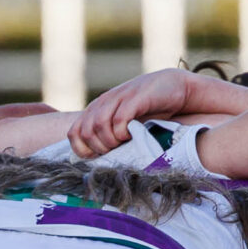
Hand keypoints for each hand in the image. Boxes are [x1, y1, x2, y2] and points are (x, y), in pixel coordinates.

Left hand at [69, 69, 195, 157]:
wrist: (174, 87)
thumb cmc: (148, 110)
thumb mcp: (122, 121)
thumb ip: (108, 134)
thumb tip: (96, 161)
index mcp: (96, 109)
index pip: (74, 133)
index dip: (83, 150)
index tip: (100, 156)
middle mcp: (103, 103)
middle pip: (85, 132)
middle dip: (99, 148)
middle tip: (116, 150)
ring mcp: (119, 98)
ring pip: (99, 125)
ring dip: (111, 141)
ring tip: (124, 143)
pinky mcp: (135, 98)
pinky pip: (120, 119)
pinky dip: (123, 132)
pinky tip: (133, 135)